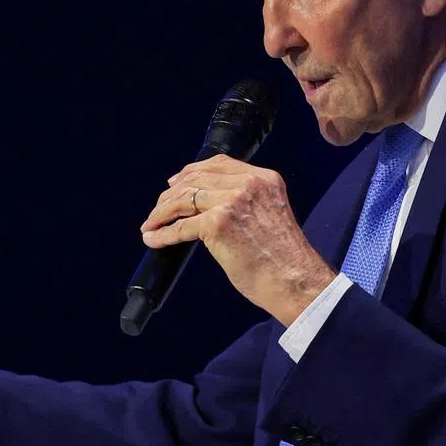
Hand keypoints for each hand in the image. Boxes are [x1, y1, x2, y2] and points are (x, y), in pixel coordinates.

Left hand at [139, 155, 335, 325]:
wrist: (295, 281)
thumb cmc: (283, 257)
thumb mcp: (269, 213)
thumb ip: (245, 200)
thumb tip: (205, 202)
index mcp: (263, 178)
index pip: (219, 164)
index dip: (191, 172)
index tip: (174, 183)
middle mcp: (248, 184)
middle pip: (196, 179)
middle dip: (171, 194)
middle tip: (158, 208)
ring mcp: (232, 201)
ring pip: (184, 199)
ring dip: (161, 212)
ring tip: (150, 224)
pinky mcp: (218, 223)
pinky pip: (181, 227)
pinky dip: (163, 234)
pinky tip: (153, 238)